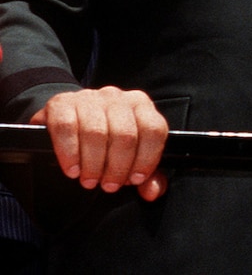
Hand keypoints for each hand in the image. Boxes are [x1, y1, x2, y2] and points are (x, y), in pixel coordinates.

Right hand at [31, 87, 168, 199]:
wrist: (66, 119)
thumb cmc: (104, 140)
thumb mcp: (128, 155)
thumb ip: (147, 175)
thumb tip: (153, 192)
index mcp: (140, 105)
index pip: (154, 130)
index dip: (147, 159)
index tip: (135, 180)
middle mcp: (117, 97)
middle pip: (125, 135)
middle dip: (118, 167)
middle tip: (108, 185)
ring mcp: (89, 97)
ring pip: (96, 133)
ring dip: (93, 164)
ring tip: (90, 180)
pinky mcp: (61, 103)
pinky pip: (67, 128)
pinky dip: (70, 154)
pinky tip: (72, 169)